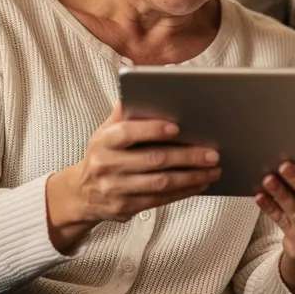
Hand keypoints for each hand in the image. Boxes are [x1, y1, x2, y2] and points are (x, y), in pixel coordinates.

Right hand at [46, 102, 220, 249]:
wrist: (81, 194)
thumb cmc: (103, 155)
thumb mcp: (105, 132)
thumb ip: (123, 113)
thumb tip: (140, 86)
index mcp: (103, 141)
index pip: (127, 132)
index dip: (152, 129)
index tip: (177, 127)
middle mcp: (107, 165)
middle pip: (153, 160)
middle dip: (186, 156)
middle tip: (212, 153)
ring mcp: (116, 189)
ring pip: (160, 183)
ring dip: (191, 177)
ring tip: (214, 169)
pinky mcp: (126, 208)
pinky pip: (160, 200)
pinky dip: (184, 192)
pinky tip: (200, 183)